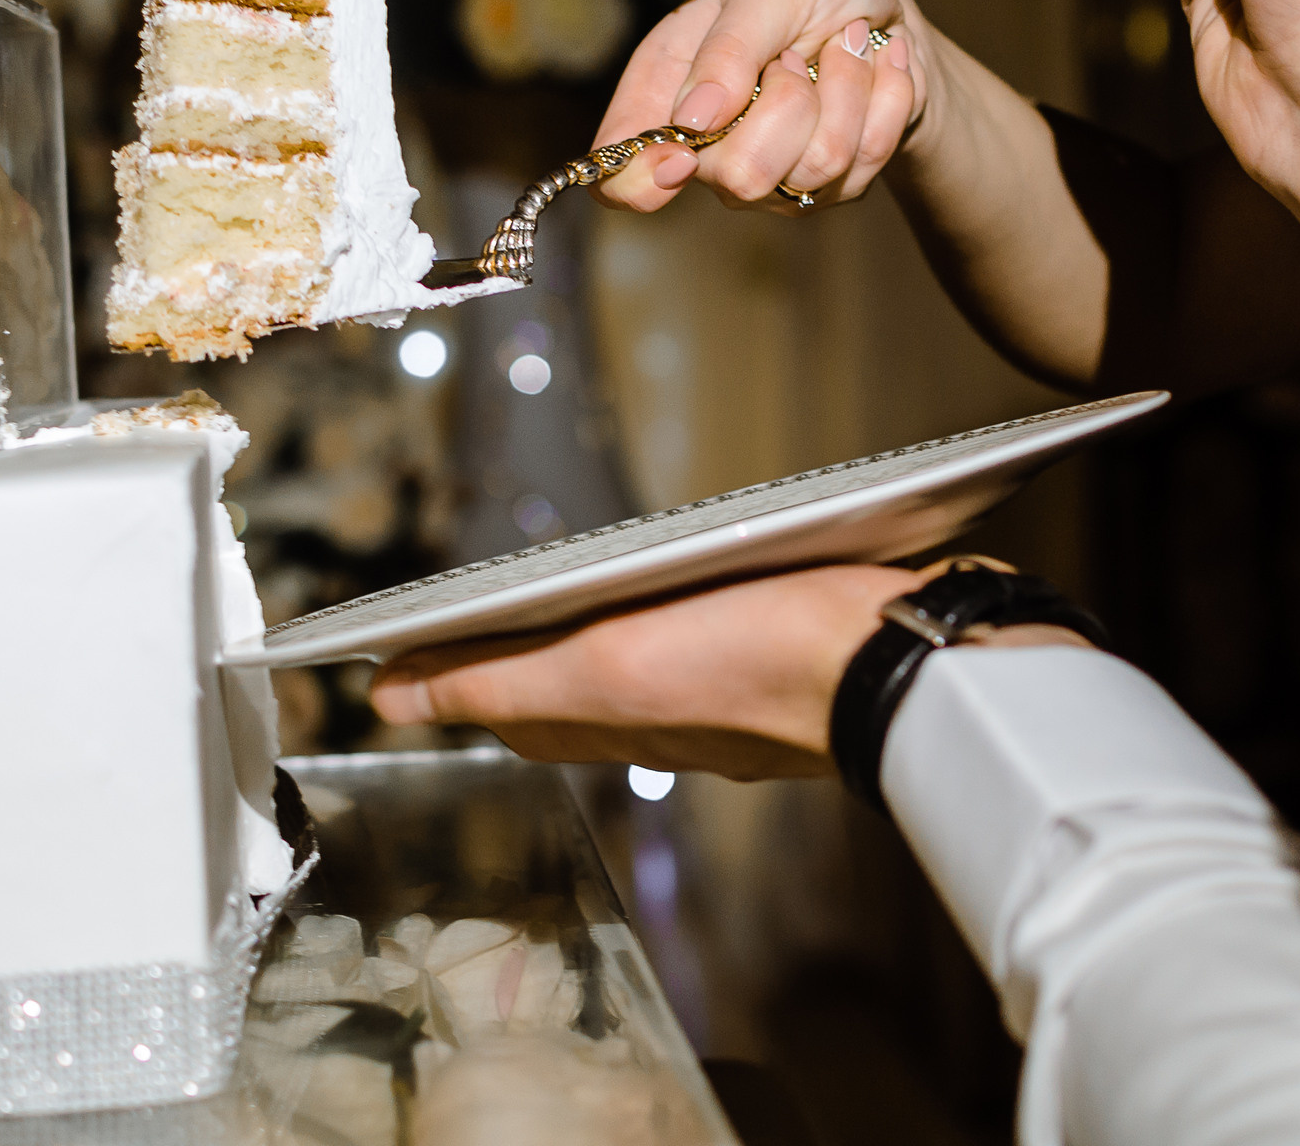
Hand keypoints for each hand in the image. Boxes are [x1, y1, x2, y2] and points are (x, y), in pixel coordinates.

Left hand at [368, 562, 1087, 780]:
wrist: (912, 660)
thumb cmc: (763, 663)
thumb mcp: (607, 666)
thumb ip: (501, 680)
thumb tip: (388, 697)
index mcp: (619, 715)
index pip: (513, 708)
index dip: (457, 680)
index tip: (405, 650)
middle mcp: (674, 714)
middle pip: (569, 689)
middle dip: (514, 657)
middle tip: (462, 623)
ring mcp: (737, 685)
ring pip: (640, 662)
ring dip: (592, 632)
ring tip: (556, 597)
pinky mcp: (792, 643)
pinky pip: (709, 634)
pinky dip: (673, 614)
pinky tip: (687, 583)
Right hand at [589, 0, 928, 215]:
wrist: (887, 12)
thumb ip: (728, 48)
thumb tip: (692, 120)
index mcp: (667, 90)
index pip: (619, 173)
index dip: (640, 180)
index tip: (681, 156)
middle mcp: (707, 148)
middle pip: (741, 177)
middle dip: (790, 101)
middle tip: (795, 54)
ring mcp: (768, 177)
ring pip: (814, 169)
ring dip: (847, 90)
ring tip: (845, 48)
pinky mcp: (826, 189)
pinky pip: (864, 164)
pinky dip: (884, 100)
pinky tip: (877, 69)